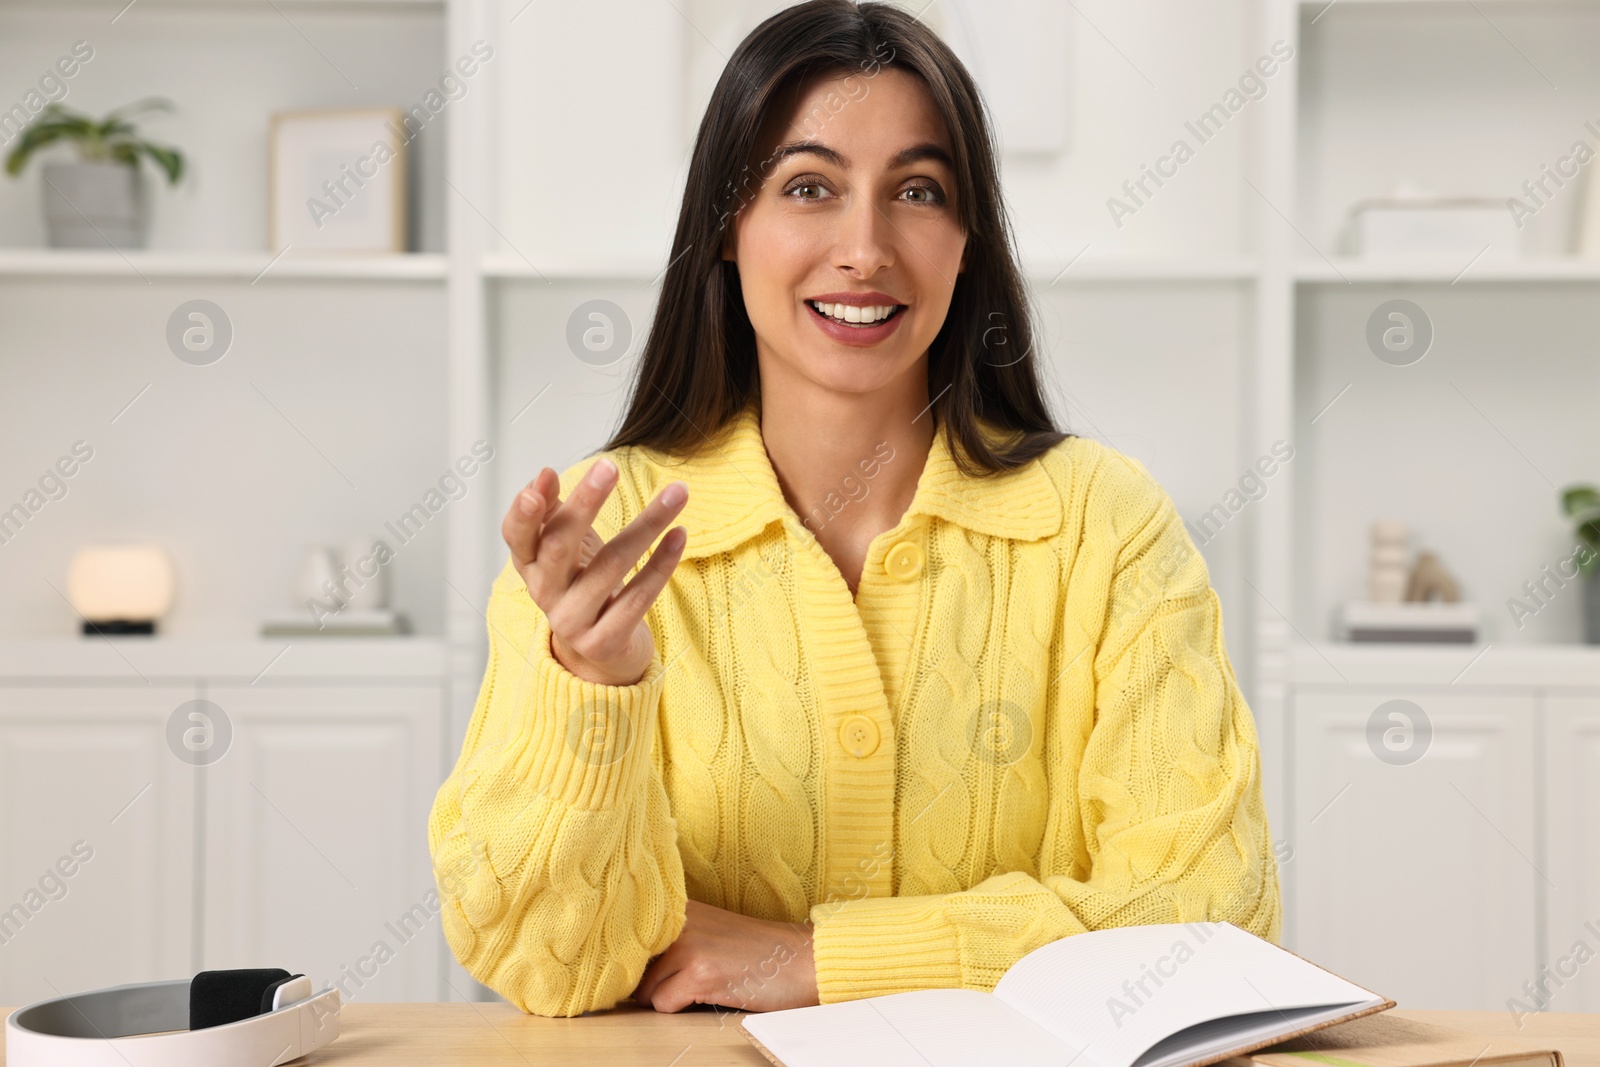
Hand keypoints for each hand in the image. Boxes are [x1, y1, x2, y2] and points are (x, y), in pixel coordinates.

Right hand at [502, 458, 688, 685]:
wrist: (601, 653)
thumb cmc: (584, 586)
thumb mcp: (565, 548)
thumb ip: (554, 512)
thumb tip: (545, 476)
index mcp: (530, 566)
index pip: (516, 535)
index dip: (527, 509)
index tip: (547, 474)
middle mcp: (544, 594)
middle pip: (559, 545)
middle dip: (585, 503)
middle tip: (609, 467)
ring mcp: (573, 621)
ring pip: (610, 566)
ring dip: (647, 524)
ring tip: (677, 493)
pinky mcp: (604, 642)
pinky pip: (638, 597)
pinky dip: (662, 564)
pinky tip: (679, 536)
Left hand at [631, 899, 819, 1013]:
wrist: (802, 959)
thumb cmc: (758, 951)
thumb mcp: (710, 929)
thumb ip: (674, 937)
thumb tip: (629, 966)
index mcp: (680, 905)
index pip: (629, 937)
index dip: (633, 962)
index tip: (639, 970)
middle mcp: (679, 919)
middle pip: (634, 968)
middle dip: (651, 983)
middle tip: (684, 983)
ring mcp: (688, 945)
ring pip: (645, 990)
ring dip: (668, 997)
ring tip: (703, 987)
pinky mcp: (699, 973)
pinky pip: (664, 1005)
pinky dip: (682, 1009)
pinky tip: (711, 994)